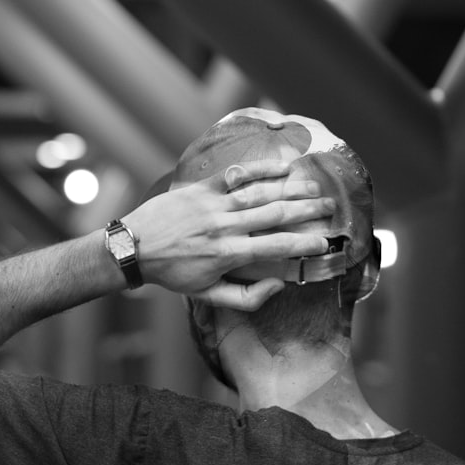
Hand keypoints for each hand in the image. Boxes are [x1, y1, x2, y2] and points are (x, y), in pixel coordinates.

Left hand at [122, 159, 334, 309]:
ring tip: (315, 187)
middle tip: (331, 208)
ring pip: (260, 193)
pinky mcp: (201, 189)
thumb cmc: (172, 274)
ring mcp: (213, 205)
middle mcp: (225, 227)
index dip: (305, 244)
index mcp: (229, 254)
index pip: (277, 247)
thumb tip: (279, 286)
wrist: (134, 248)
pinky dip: (260, 169)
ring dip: (291, 188)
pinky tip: (282, 167)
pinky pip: (235, 176)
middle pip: (276, 215)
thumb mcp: (206, 295)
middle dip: (308, 211)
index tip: (326, 243)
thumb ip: (245, 297)